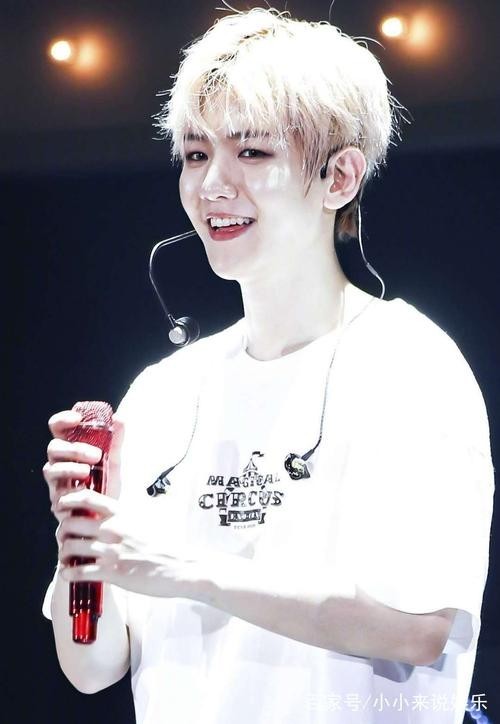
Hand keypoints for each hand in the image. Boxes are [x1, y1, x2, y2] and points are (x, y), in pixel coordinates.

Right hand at [43, 409, 123, 525]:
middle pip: (53, 449)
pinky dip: (70, 492)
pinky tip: (85, 492)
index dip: (62, 420)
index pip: (58, 430)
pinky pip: (57, 496)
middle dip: (73, 449)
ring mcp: (58, 485)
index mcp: (71, 451)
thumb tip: (119, 417)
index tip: (77, 418)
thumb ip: (117, 440)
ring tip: (87, 472)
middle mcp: (61, 465)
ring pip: (50, 470)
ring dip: (69, 468)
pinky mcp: (60, 505)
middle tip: (96, 455)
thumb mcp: (116, 461)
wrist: (111, 517)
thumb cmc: (109, 486)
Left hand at [56, 488, 194, 598]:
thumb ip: (125, 514)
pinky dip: (68, 573)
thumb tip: (110, 510)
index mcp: (122, 513)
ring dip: (63, 553)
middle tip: (65, 537)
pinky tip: (69, 574)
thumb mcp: (145, 519)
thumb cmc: (165, 544)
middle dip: (62, 531)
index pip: (87, 498)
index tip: (62, 507)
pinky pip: (78, 572)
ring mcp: (111, 551)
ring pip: (70, 547)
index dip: (68, 501)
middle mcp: (113, 529)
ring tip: (66, 558)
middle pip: (71, 522)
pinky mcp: (112, 572)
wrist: (181, 567)